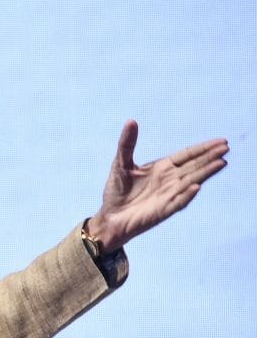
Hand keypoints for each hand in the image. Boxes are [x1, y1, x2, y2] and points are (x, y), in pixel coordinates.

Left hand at [87, 120, 228, 251]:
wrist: (111, 216)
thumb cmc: (117, 190)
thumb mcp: (121, 163)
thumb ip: (127, 143)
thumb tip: (131, 121)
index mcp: (162, 168)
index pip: (187, 155)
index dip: (203, 148)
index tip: (221, 141)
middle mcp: (170, 180)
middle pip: (194, 166)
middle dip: (209, 157)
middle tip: (225, 148)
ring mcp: (169, 195)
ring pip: (191, 181)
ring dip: (205, 173)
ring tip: (220, 162)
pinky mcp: (164, 210)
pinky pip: (178, 202)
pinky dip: (186, 195)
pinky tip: (196, 187)